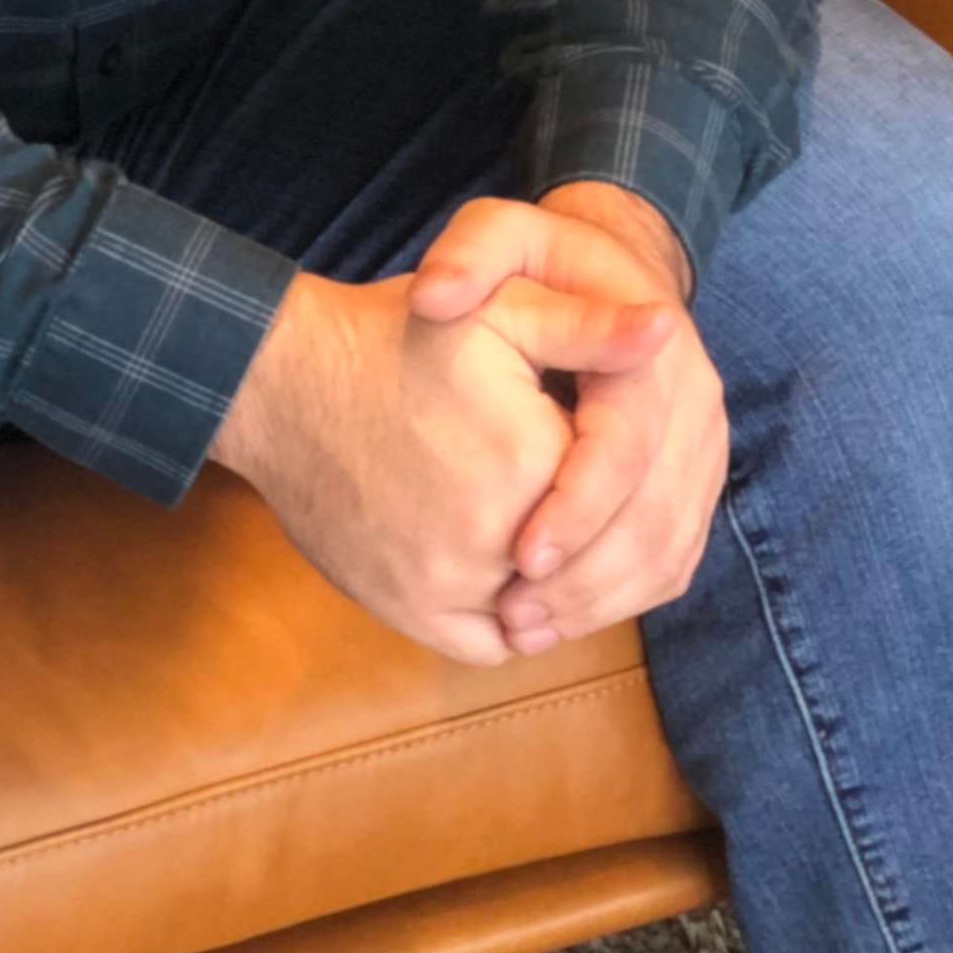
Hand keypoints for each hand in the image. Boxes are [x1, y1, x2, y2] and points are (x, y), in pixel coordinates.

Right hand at [210, 259, 676, 665]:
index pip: (621, 480)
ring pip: (552, 603)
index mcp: (533, 460)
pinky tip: (503, 563)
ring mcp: (451, 588)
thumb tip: (667, 333)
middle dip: (590, 517)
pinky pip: (498, 641)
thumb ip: (588, 327)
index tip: (579, 426)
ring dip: (560, 575)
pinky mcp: (415, 616)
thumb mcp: (499, 311)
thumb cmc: (398, 340)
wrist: (284, 384)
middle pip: (590, 547)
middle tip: (562, 477)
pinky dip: (511, 615)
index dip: (609, 455)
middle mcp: (498, 540)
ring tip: (538, 517)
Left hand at [410, 185, 727, 651]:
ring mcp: (702, 449)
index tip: (516, 555)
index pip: (629, 446)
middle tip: (514, 615)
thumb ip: (468, 256)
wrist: (609, 274)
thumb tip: (435, 295)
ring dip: (601, 602)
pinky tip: (557, 620)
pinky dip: (620, 600)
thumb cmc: (544, 260)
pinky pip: (673, 559)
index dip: (577, 506)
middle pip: (657, 514)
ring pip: (670, 549)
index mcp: (655, 347)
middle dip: (587, 577)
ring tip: (523, 629)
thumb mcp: (500, 233)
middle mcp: (695, 404)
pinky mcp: (693, 485)